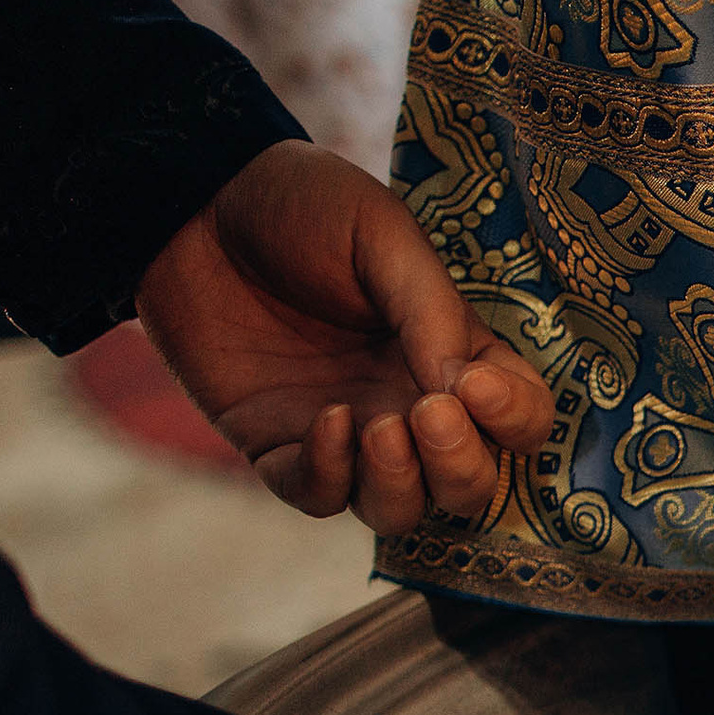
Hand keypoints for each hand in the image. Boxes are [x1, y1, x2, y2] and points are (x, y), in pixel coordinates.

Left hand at [134, 139, 552, 534]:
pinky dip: (331, 475)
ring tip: (379, 428)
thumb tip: (460, 392)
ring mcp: (347, 434)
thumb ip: (430, 312)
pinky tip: (326, 420)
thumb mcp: (382, 237)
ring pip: (400, 511)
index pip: (520, 419)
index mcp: (452, 356)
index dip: (516, 419)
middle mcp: (409, 406)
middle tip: (428, 414)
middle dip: (462, 466)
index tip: (476, 384)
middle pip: (469, 484)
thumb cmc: (301, 206)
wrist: (193, 203)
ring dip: (403, 485)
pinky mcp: (279, 448)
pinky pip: (320, 499)